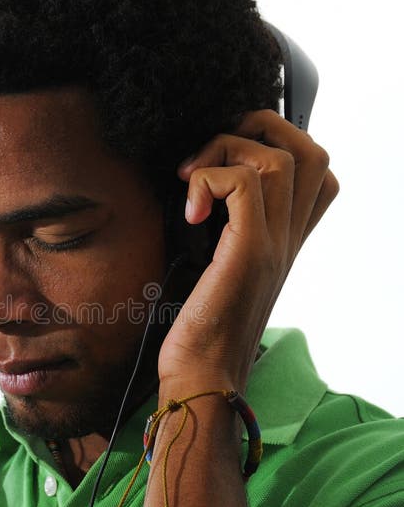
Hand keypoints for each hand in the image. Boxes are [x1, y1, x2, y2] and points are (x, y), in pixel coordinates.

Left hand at [158, 110, 339, 392]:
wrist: (202, 377)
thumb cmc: (199, 330)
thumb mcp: (215, 270)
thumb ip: (221, 232)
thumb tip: (194, 194)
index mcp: (284, 243)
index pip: (317, 174)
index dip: (278, 145)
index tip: (227, 160)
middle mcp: (289, 239)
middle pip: (309, 150)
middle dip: (257, 128)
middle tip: (211, 154)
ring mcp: (274, 244)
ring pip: (278, 156)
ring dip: (224, 150)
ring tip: (191, 180)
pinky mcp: (250, 251)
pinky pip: (242, 181)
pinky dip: (207, 180)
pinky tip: (189, 213)